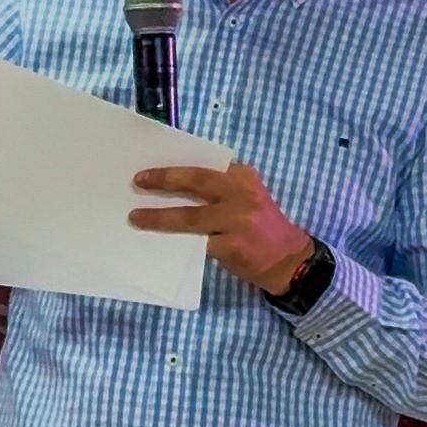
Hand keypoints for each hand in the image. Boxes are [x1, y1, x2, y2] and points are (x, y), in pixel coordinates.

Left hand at [128, 163, 313, 294]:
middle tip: (139, 181)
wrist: (288, 261)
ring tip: (137, 216)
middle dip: (164, 180)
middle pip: (195, 181)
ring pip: (190, 215)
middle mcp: (241, 193)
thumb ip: (222, 189)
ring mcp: (236, 220)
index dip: (177, 165)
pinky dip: (175, 241)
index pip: (205, 165)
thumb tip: (177, 187)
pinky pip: (195, 242)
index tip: (153, 165)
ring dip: (159, 216)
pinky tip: (158, 241)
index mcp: (243, 176)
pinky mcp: (231, 246)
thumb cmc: (263, 227)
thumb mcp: (249, 197)